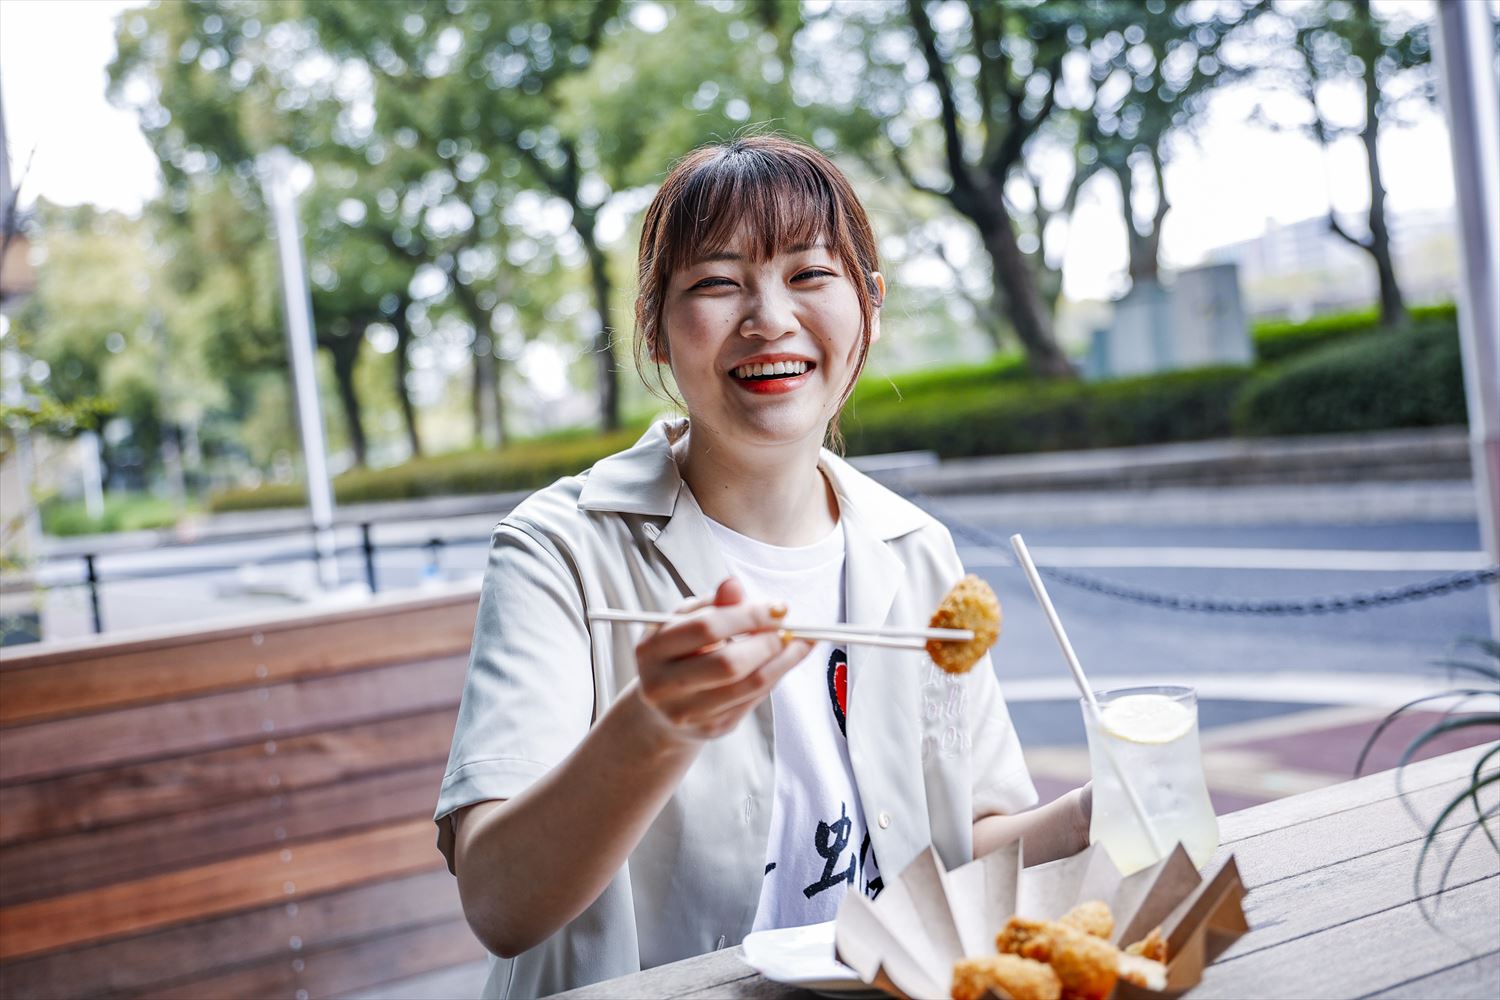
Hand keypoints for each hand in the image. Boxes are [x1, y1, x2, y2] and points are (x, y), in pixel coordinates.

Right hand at [632, 578, 812, 742]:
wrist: (662, 708)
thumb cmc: (678, 653)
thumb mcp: (686, 622)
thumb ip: (712, 604)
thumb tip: (734, 585)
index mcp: (652, 650)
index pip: (706, 628)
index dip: (748, 616)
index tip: (778, 607)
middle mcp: (663, 686)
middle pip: (728, 663)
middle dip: (768, 643)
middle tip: (790, 628)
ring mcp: (686, 712)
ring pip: (747, 686)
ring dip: (783, 662)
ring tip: (800, 643)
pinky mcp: (711, 728)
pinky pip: (753, 700)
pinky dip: (775, 677)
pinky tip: (785, 661)